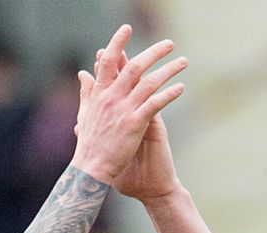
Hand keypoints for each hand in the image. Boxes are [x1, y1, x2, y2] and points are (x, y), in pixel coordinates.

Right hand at [70, 25, 187, 186]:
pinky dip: (169, 94)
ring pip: (149, 82)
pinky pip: (155, 103)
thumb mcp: (85, 113)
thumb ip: (86, 91)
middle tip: (169, 43)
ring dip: (168, 69)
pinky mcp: (135, 124)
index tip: (127, 29)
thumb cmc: (88, 144)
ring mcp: (123, 110)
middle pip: (134, 66)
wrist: (91, 170)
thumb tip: (83, 73)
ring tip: (183, 61)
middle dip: (153, 52)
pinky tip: (181, 87)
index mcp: (99, 94)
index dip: (117, 43)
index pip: (108, 61)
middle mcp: (111, 97)